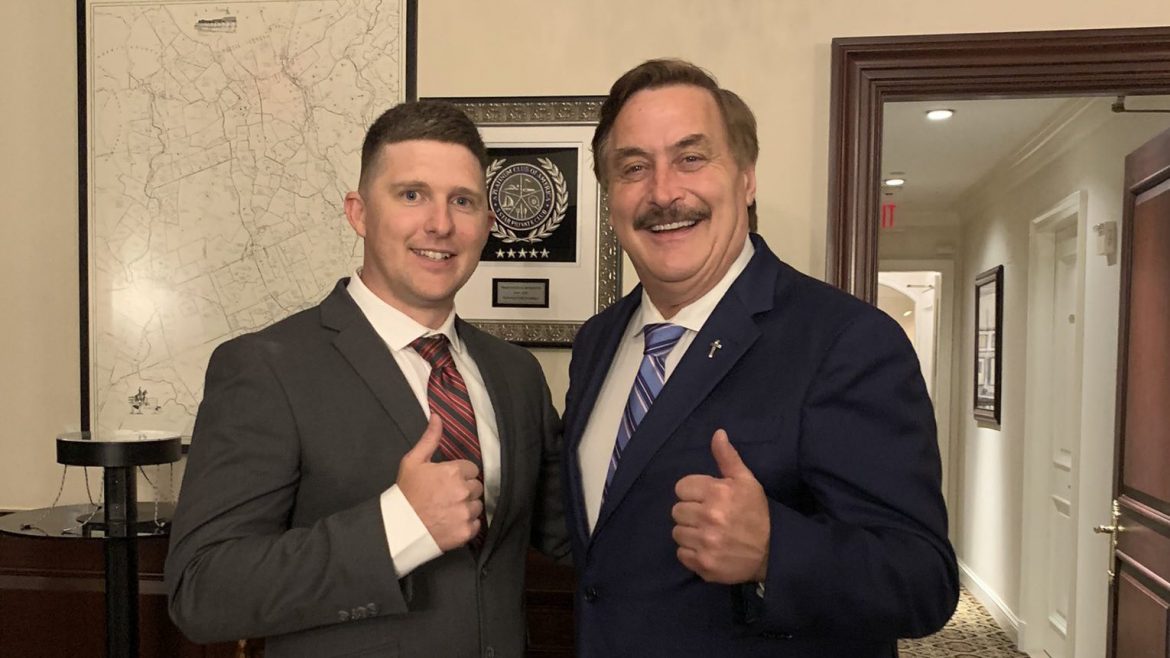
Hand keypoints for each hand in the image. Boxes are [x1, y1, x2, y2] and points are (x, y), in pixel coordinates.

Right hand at [396, 414, 482, 550]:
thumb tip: (437, 416)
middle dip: (465, 490)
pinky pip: (476, 524)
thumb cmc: (406, 492)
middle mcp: (464, 491)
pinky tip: (452, 522)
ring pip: (478, 505)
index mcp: (454, 472)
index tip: (448, 481)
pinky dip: (467, 524)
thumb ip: (430, 438)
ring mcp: (466, 512)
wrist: (399, 527)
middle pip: (477, 487)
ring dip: (467, 507)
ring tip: (449, 510)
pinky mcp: (466, 531)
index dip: (460, 474)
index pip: (472, 469)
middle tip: (447, 496)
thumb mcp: (413, 461)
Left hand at [672, 429, 769, 583]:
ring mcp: (705, 543)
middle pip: (677, 511)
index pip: (681, 488)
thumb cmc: (757, 513)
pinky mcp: (704, 565)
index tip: (706, 499)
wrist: (773, 552)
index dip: (693, 493)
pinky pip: (681, 554)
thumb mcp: (746, 481)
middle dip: (690, 513)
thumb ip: (728, 457)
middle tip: (708, 517)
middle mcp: (708, 517)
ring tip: (708, 533)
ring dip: (689, 533)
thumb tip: (717, 433)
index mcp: (717, 493)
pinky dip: (691, 552)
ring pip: (677, 533)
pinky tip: (707, 548)